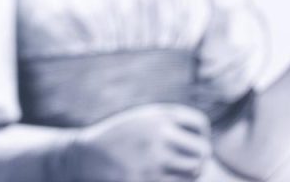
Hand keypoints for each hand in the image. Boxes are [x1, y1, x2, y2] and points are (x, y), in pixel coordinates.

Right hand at [62, 104, 211, 181]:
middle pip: (202, 151)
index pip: (200, 125)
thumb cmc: (118, 138)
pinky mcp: (146, 180)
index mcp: (158, 115)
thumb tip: (205, 143)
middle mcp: (158, 134)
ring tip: (176, 172)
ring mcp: (153, 159)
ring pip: (193, 172)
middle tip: (190, 163)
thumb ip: (170, 123)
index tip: (191, 143)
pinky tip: (163, 178)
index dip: (201, 136)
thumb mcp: (142, 119)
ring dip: (190, 174)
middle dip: (199, 159)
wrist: (84, 155)